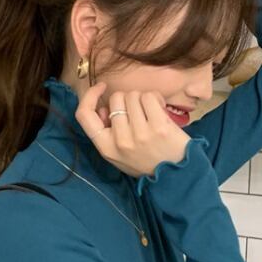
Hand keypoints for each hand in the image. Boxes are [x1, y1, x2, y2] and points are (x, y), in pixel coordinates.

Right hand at [75, 81, 190, 178]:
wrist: (176, 174)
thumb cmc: (146, 162)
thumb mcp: (118, 155)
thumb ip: (107, 133)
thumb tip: (103, 109)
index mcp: (106, 148)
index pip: (84, 115)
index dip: (90, 96)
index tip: (101, 88)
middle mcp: (120, 141)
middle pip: (116, 98)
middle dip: (126, 99)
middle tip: (138, 112)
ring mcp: (140, 133)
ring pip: (133, 95)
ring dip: (142, 98)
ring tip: (150, 113)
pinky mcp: (159, 126)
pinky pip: (150, 96)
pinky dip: (156, 98)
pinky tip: (161, 109)